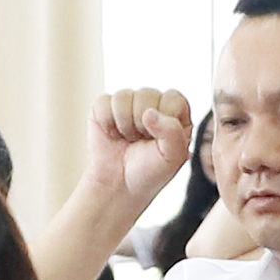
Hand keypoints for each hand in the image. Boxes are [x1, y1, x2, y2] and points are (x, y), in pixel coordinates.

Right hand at [80, 87, 196, 211]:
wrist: (119, 185)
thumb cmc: (150, 171)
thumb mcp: (172, 158)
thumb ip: (172, 132)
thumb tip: (149, 113)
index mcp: (175, 110)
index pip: (173, 98)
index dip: (164, 120)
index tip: (159, 140)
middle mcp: (153, 101)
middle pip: (147, 94)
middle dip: (141, 125)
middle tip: (141, 141)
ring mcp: (128, 101)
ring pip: (124, 97)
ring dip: (124, 125)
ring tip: (128, 138)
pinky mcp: (105, 105)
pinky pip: (104, 102)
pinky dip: (107, 122)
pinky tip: (113, 134)